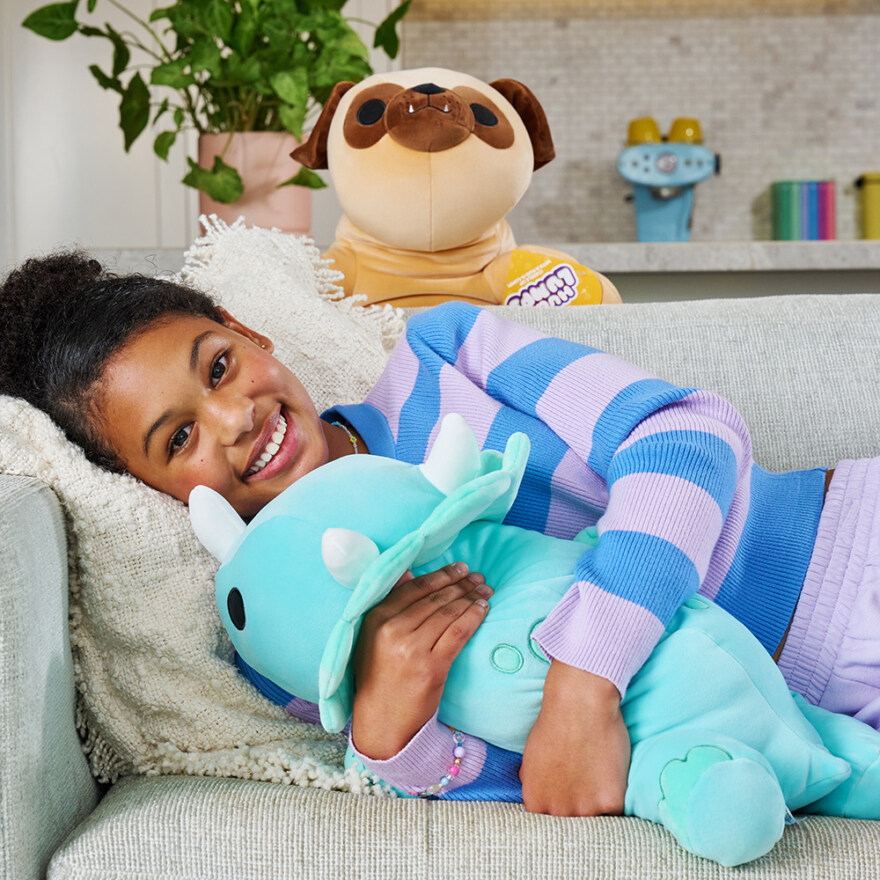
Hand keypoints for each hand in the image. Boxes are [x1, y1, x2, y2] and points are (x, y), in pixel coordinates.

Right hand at [350, 562, 491, 759]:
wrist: (382, 721)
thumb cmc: (379, 677)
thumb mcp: (373, 638)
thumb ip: (391, 605)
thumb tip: (409, 573)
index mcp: (376, 618)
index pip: (415, 588)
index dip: (441, 575)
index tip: (460, 568)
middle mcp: (392, 630)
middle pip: (435, 599)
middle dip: (461, 584)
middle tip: (479, 578)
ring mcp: (412, 649)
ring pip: (448, 613)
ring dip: (470, 598)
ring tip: (485, 591)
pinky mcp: (431, 667)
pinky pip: (457, 633)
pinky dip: (472, 618)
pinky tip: (482, 609)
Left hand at [520, 660, 629, 816]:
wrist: (580, 702)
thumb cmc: (554, 723)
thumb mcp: (532, 757)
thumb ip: (534, 783)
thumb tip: (538, 797)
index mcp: (535, 802)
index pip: (547, 827)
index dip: (559, 814)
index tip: (567, 805)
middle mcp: (557, 811)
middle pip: (571, 828)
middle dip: (578, 813)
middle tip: (585, 791)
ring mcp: (584, 809)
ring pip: (595, 825)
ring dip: (598, 809)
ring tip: (598, 782)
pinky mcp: (610, 802)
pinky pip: (616, 813)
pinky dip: (616, 798)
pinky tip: (611, 776)